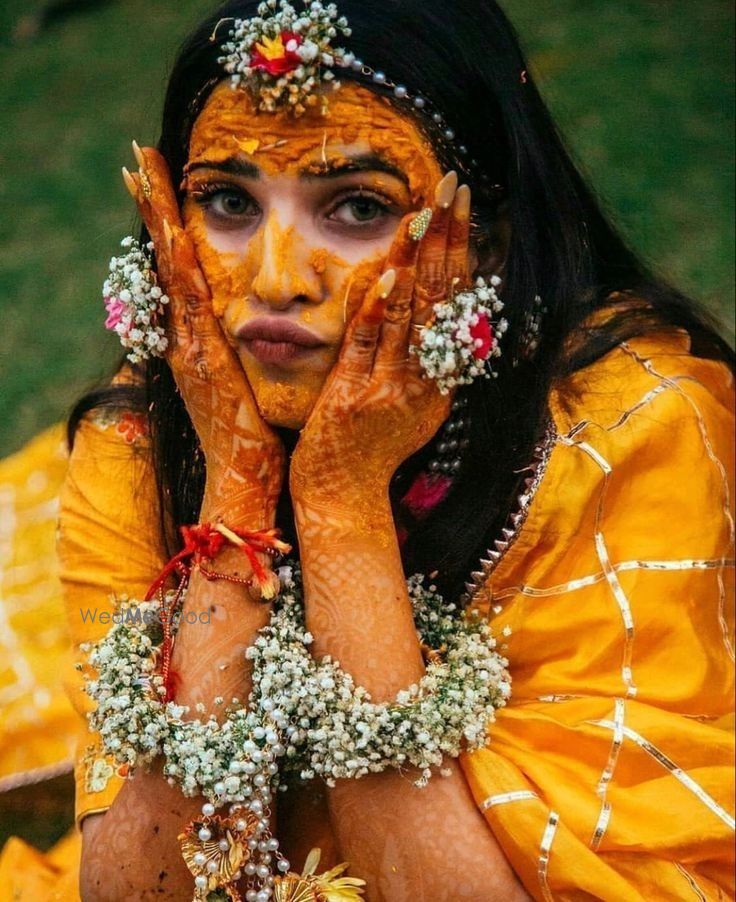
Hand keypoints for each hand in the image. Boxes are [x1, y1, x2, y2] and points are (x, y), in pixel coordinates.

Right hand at [123, 144, 284, 526]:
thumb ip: (234, 345)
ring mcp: (189, 347)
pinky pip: (191, 308)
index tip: (157, 179)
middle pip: (164, 258)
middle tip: (137, 156)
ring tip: (140, 172)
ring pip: (170, 272)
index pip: (178, 267)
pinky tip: (178, 234)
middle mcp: (184, 335)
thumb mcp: (240, 377)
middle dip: (151, 206)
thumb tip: (241, 318)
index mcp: (196, 336)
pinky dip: (182, 270)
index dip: (166, 222)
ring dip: (157, 222)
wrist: (244, 476)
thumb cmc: (251, 430)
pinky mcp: (204, 363)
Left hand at [290, 172, 470, 513]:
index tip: (462, 206)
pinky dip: (381, 309)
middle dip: (449, 239)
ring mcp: (393, 390)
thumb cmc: (369, 449)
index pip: (457, 303)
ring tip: (426, 212)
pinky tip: (390, 273)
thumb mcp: (408, 402)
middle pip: (443, 300)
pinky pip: (371, 347)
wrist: (343, 498)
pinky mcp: (356, 399)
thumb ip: (420, 358)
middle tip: (454, 186)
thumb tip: (429, 307)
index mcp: (441, 379)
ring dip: (420, 261)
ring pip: (412, 317)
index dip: (461, 252)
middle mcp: (426, 381)